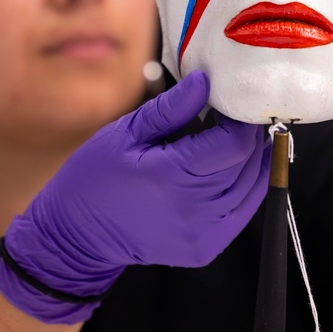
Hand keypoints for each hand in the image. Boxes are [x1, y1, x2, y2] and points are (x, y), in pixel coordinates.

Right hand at [0, 70, 270, 323]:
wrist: (78, 234)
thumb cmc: (96, 178)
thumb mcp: (126, 133)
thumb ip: (170, 109)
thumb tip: (204, 83)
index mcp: (171, 176)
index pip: (233, 144)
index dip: (240, 119)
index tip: (233, 103)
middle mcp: (193, 209)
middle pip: (247, 165)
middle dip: (250, 137)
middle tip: (237, 116)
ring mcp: (202, 233)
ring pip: (252, 189)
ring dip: (254, 161)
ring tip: (238, 139)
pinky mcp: (205, 248)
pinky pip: (243, 213)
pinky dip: (247, 187)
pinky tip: (233, 169)